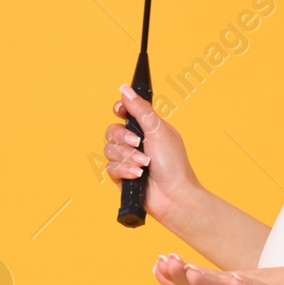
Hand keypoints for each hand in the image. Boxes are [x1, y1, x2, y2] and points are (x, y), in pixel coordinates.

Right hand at [103, 84, 200, 225]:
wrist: (173, 195)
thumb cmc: (173, 163)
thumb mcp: (158, 130)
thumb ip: (140, 109)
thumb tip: (125, 89)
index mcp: (147, 128)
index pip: (125, 112)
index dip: (120, 109)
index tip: (120, 110)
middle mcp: (136, 142)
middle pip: (112, 130)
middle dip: (124, 138)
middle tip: (139, 144)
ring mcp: (128, 159)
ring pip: (109, 149)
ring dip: (127, 156)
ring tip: (144, 164)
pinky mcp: (122, 176)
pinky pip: (110, 167)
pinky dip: (125, 170)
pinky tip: (137, 175)